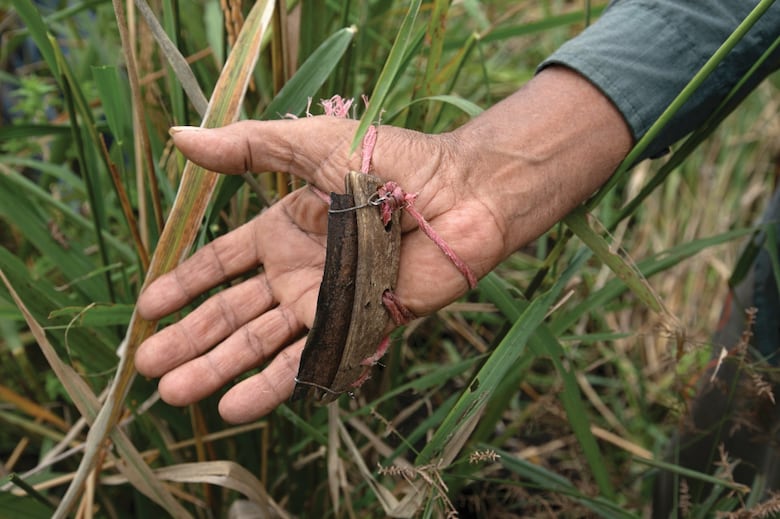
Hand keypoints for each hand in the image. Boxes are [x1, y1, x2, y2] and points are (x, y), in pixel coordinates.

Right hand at [135, 117, 503, 422]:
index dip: (184, 284)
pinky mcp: (357, 329)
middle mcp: (299, 272)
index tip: (148, 308)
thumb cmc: (393, 161)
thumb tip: (179, 139)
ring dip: (217, 369)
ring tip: (174, 394)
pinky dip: (271, 387)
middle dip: (189, 338)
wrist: (463, 195)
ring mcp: (326, 304)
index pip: (222, 263)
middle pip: (232, 312)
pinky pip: (308, 362)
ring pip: (260, 344)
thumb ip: (249, 149)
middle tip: (147, 366)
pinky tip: (234, 407)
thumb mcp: (312, 147)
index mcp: (285, 229)